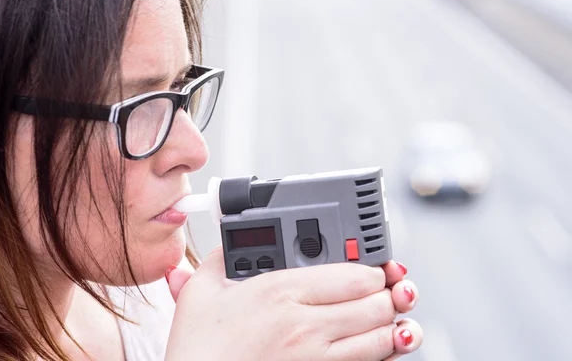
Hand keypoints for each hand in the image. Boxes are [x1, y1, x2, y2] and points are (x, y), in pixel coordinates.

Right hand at [165, 248, 421, 360]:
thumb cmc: (200, 349)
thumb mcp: (201, 292)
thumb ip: (220, 258)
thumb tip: (232, 242)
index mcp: (281, 292)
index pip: (355, 274)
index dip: (373, 268)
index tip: (371, 267)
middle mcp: (306, 325)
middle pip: (377, 303)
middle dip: (386, 293)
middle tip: (382, 289)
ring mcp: (317, 358)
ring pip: (382, 336)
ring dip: (391, 323)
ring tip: (386, 315)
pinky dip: (385, 352)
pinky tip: (384, 343)